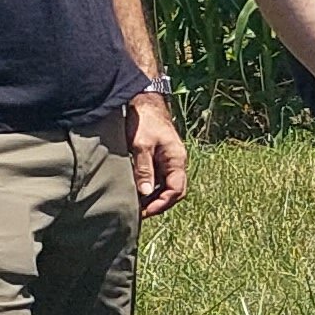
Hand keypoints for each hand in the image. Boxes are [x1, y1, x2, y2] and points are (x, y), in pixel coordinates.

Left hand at [117, 90, 190, 217]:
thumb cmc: (144, 121)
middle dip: (159, 204)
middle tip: (140, 213)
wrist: (144, 101)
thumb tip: (146, 193)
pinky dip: (151, 188)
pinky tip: (137, 191)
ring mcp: (169, 160)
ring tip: (137, 205)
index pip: (176, 190)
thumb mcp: (141, 145)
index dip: (162, 204)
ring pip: (166, 186)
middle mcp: (176, 162)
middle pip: (174, 191)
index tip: (145, 212)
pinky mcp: (160, 157)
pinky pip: (159, 178)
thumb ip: (144, 169)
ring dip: (154, 197)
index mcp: (176, 159)